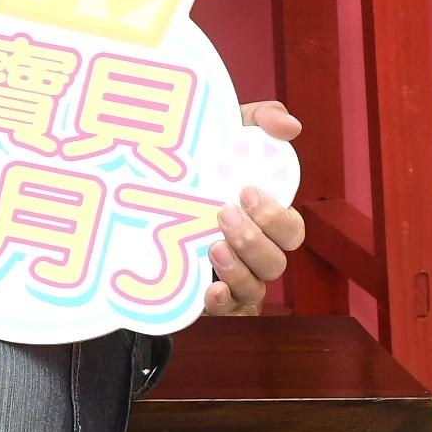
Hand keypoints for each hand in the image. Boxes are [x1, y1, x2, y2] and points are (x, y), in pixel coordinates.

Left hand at [205, 102, 312, 315]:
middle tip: (224, 213)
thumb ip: (258, 121)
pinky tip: (209, 290)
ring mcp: (234, 279)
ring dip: (240, 270)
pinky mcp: (207, 298)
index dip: (277, 215)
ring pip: (255, 288)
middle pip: (277, 261)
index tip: (246, 191)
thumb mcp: (224, 135)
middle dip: (256, 240)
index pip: (291, 229)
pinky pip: (226, 310)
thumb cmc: (198, 164)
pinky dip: (222, 302)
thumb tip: (289, 126)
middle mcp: (255, 253)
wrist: (140, 190)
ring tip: (213, 246)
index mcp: (265, 220)